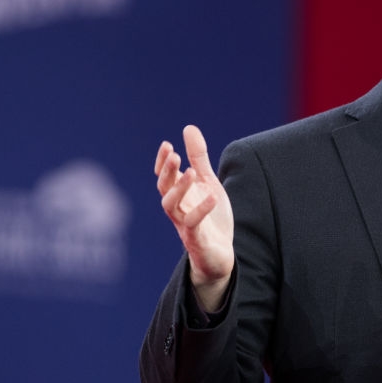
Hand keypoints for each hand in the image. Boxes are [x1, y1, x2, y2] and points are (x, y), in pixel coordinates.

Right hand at [155, 125, 233, 310]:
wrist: (219, 254)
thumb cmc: (211, 217)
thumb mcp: (208, 182)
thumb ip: (199, 158)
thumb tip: (188, 128)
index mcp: (180, 196)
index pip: (164, 177)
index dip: (162, 162)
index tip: (168, 145)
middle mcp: (178, 209)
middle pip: (164, 189)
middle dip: (167, 172)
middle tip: (174, 154)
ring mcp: (184, 225)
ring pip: (171, 207)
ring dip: (179, 189)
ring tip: (192, 172)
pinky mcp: (196, 239)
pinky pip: (194, 224)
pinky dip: (201, 210)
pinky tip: (212, 196)